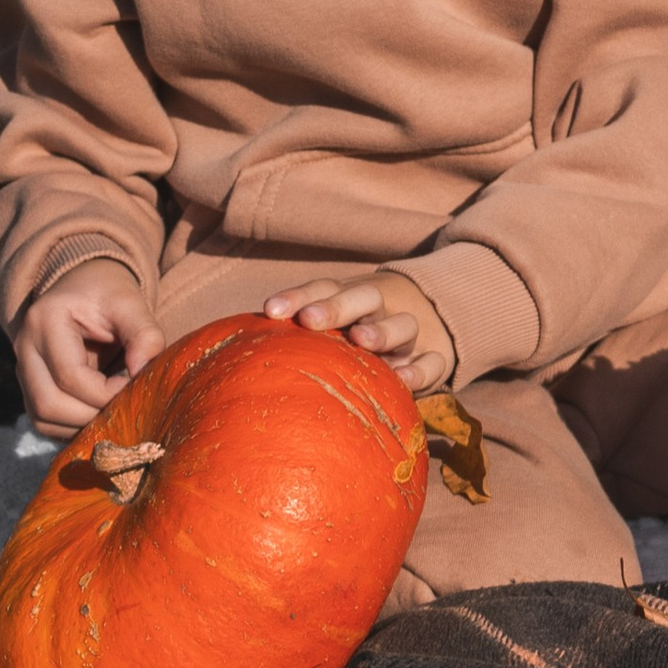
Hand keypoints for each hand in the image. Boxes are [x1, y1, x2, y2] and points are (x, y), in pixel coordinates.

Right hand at [15, 260, 163, 439]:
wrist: (84, 287)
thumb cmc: (107, 294)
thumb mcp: (130, 303)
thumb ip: (144, 334)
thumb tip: (143, 371)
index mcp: (45, 322)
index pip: (70, 376)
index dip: (107, 394)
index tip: (137, 389)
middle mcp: (24, 348)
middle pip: (48, 405)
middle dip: (92, 417)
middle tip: (126, 408)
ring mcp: (23, 370)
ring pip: (43, 419)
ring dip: (82, 427)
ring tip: (115, 413)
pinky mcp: (30, 387)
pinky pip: (45, 422)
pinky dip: (74, 428)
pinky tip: (101, 416)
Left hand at [264, 270, 455, 394]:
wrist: (432, 324)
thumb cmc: (357, 335)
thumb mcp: (334, 327)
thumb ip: (298, 336)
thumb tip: (234, 353)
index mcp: (350, 299)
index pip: (322, 288)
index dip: (297, 297)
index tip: (271, 311)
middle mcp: (379, 312)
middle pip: (364, 297)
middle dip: (337, 306)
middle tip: (311, 320)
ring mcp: (409, 336)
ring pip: (403, 324)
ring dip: (382, 330)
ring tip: (361, 340)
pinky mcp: (433, 359)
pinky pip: (433, 362)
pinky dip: (421, 368)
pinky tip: (403, 378)